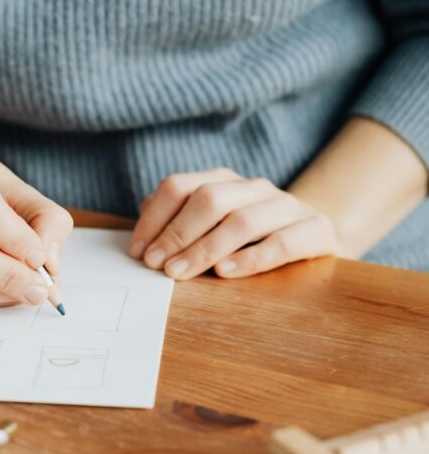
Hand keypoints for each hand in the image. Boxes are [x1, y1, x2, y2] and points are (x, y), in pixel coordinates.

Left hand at [129, 168, 339, 278]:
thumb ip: (179, 220)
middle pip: (209, 200)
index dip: (154, 219)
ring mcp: (287, 205)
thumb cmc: (253, 237)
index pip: (179, 187)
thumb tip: (143, 220)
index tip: (138, 251)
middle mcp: (254, 187)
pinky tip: (225, 273)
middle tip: (155, 265)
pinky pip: (282, 242)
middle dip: (177, 234)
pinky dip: (251, 258)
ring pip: (242, 220)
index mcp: (224, 181)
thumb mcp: (213, 226)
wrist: (316, 236)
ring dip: (205, 249)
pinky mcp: (316, 229)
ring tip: (180, 273)